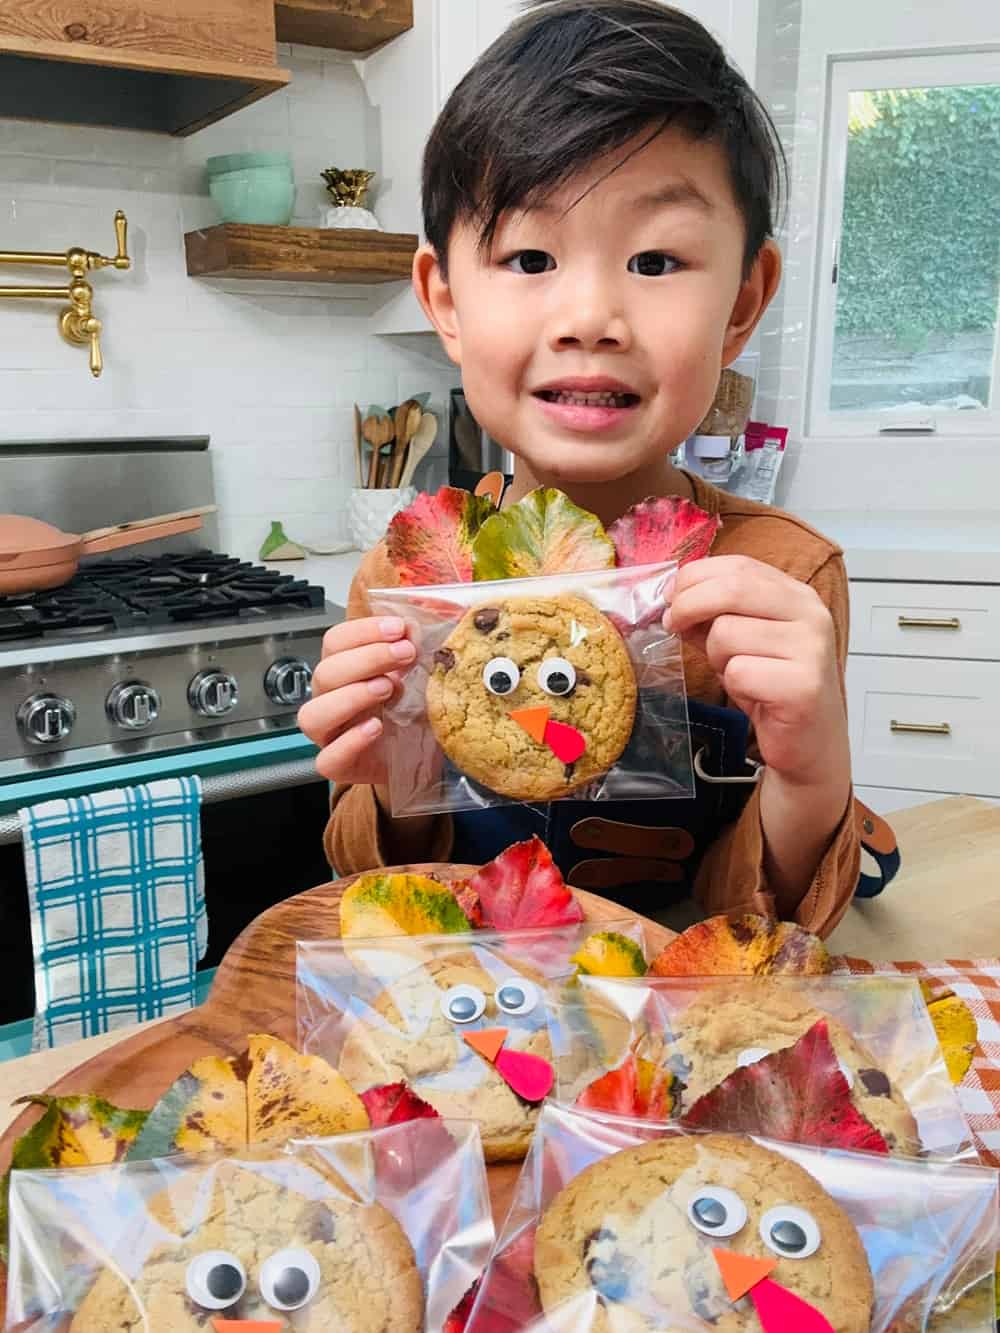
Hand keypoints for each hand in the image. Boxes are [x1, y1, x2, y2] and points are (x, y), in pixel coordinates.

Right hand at [297, 616, 415, 785]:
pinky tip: (375, 727)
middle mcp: (331, 699)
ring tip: (388, 689)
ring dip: (350, 696)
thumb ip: (418, 647)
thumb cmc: (418, 710)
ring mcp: (331, 735)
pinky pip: (328, 759)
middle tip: (405, 654)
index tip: (399, 627)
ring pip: (314, 714)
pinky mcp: (341, 766)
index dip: (363, 631)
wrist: (430, 756)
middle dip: (367, 658)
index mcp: (344, 670)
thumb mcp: (424, 673)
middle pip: (325, 673)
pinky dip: (349, 742)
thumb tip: (423, 621)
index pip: (335, 642)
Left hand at [665, 555, 849, 788]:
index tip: (671, 597)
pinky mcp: (802, 686)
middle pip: (732, 589)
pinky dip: (733, 685)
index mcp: (798, 596)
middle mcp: (811, 615)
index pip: (739, 565)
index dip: (695, 577)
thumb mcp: (743, 641)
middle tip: (672, 625)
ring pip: (727, 633)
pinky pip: (738, 672)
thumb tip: (673, 597)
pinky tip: (753, 695)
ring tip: (738, 673)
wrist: (809, 744)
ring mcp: (811, 649)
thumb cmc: (773, 689)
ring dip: (716, 657)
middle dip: (688, 605)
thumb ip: (716, 614)